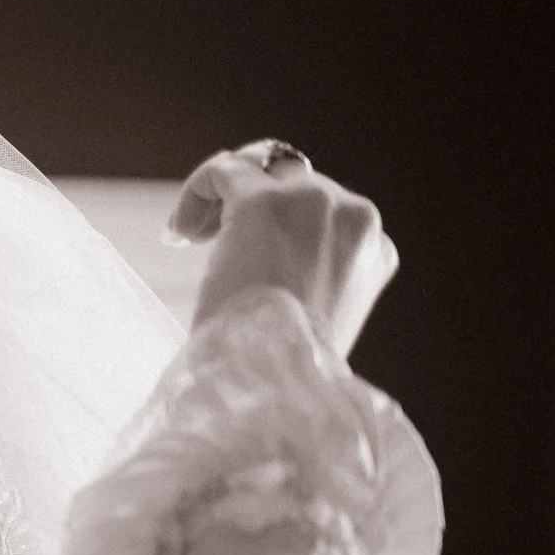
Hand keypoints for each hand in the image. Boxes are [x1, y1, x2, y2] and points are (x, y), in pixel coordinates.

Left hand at [168, 140, 397, 354]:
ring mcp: (314, 202)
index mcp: (376, 251)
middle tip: (208, 238)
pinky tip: (178, 232)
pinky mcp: (265, 201)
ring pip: (261, 167)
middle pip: (296, 180)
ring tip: (189, 233)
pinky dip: (197, 191)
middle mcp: (355, 216)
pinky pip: (225, 170)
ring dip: (222, 194)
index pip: (328, 212)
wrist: (270, 387)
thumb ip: (311, 281)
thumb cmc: (283, 373)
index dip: (280, 226)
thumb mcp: (315, 323)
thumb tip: (275, 264)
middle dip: (250, 203)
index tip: (241, 254)